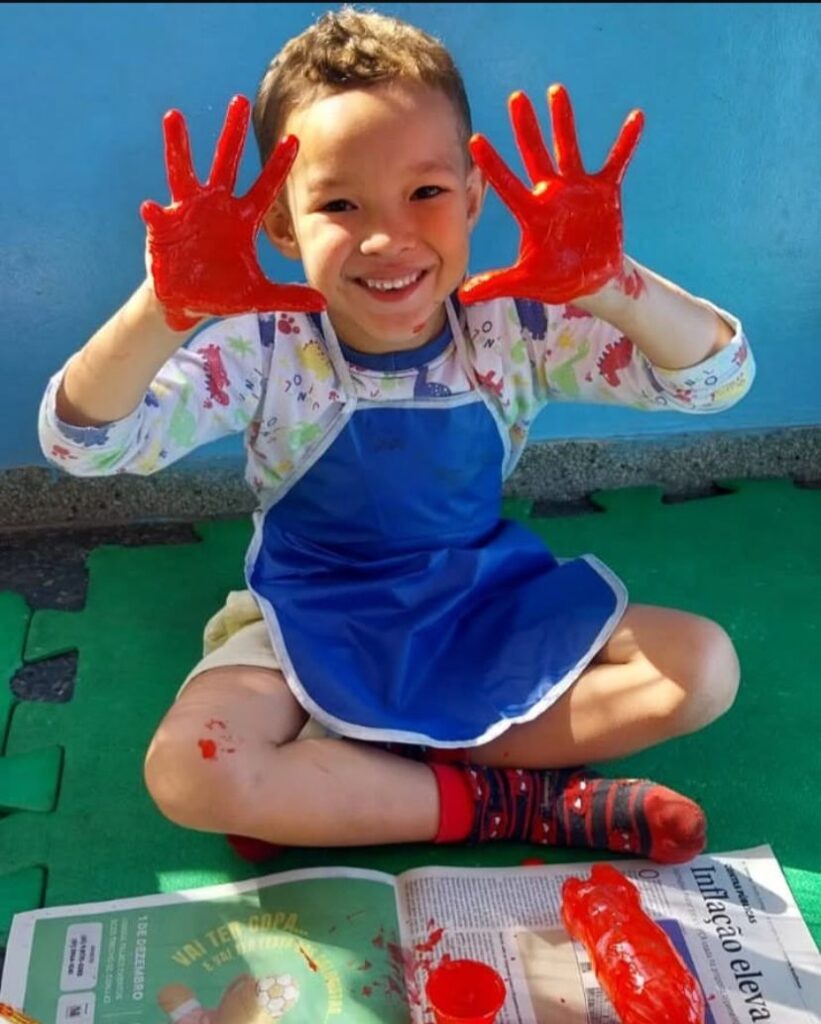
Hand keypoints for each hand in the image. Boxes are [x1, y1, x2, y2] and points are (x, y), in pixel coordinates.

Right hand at [141, 95, 325, 329]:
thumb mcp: (257, 296)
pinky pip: (158, 216)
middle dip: (232, 133)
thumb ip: (287, 296)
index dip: (277, 167)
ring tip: (175, 117)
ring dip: (178, 146)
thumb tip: (322, 302)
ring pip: (183, 171)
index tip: (294, 141)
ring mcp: (187, 211)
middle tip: (240, 100)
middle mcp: (216, 206)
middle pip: (225, 163)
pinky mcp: (163, 227)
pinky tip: (152, 209)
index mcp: (241, 219)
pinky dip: (155, 213)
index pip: (264, 188)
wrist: (186, 302)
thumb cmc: (221, 293)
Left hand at [459, 85, 643, 305]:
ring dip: (563, 121)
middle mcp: (552, 194)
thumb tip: (464, 295)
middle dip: (526, 128)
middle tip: (515, 98)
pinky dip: (627, 142)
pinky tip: (636, 117)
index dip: (492, 164)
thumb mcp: (524, 282)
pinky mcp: (604, 191)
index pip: (506, 185)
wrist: (590, 280)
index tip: (476, 140)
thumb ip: (496, 284)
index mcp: (531, 212)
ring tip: (556, 91)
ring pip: (569, 148)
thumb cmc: (554, 279)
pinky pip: (617, 162)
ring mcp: (578, 189)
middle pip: (535, 155)